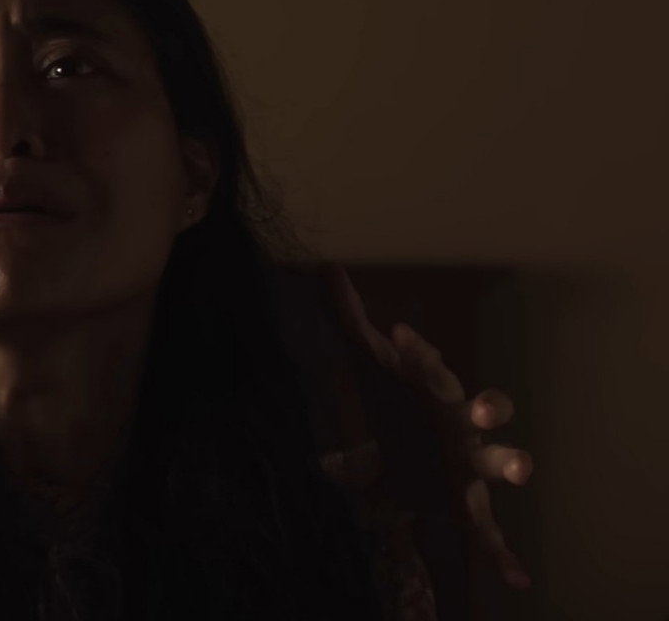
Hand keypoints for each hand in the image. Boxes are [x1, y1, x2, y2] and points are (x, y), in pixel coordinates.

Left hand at [330, 267, 533, 589]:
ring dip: (513, 464)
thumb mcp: (373, 368)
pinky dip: (505, 557)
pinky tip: (518, 580)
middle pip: (485, 408)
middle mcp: (463, 426)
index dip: (419, 354)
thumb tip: (329, 268)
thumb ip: (352, 322)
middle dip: (488, 404)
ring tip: (521, 468)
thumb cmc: (401, 409)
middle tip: (481, 405)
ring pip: (500, 462)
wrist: (411, 463)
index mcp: (437, 394)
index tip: (399, 335)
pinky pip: (490, 533)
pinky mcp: (467, 505)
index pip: (432, 369)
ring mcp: (471, 465)